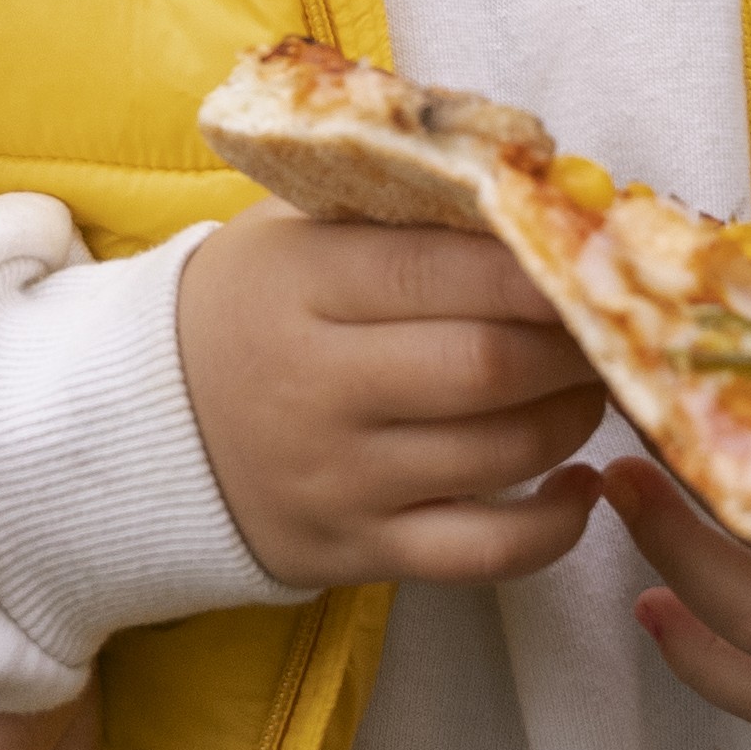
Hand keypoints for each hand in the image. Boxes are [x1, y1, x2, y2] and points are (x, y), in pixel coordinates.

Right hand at [175, 210, 609, 591]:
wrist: (144, 427)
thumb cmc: (253, 306)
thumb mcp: (297, 232)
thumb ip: (405, 212)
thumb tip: (547, 196)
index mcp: (303, 285)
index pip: (443, 271)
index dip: (536, 268)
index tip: (590, 261)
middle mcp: (319, 386)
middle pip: (486, 367)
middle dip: (572, 344)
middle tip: (605, 327)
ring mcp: (340, 479)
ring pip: (500, 455)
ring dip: (573, 417)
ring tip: (589, 386)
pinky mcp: (357, 551)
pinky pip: (485, 553)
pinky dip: (554, 525)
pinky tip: (577, 484)